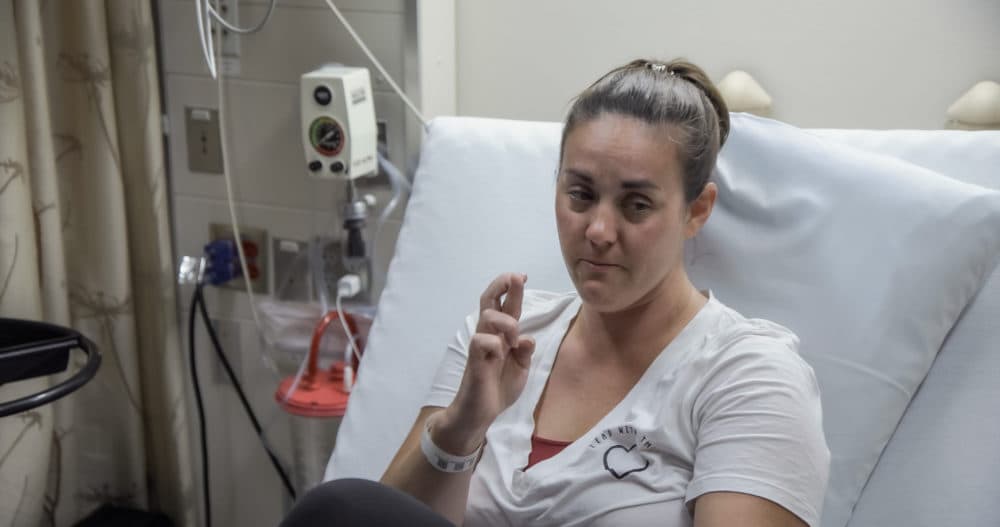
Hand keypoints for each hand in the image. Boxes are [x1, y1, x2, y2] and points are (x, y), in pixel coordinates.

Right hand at [435, 273, 535, 453]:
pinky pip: (480, 340)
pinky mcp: (474, 361)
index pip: (505, 306)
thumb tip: (528, 337)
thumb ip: (525, 352)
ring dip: (507, 321)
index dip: (512, 289)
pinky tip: (501, 354)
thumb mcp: (520, 369)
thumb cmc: (497, 388)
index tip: (523, 275)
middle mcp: (488, 336)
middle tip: (517, 276)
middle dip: (503, 285)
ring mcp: (480, 347)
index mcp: (500, 336)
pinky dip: (495, 343)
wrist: (479, 414)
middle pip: (489, 300)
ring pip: (488, 316)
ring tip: (514, 340)